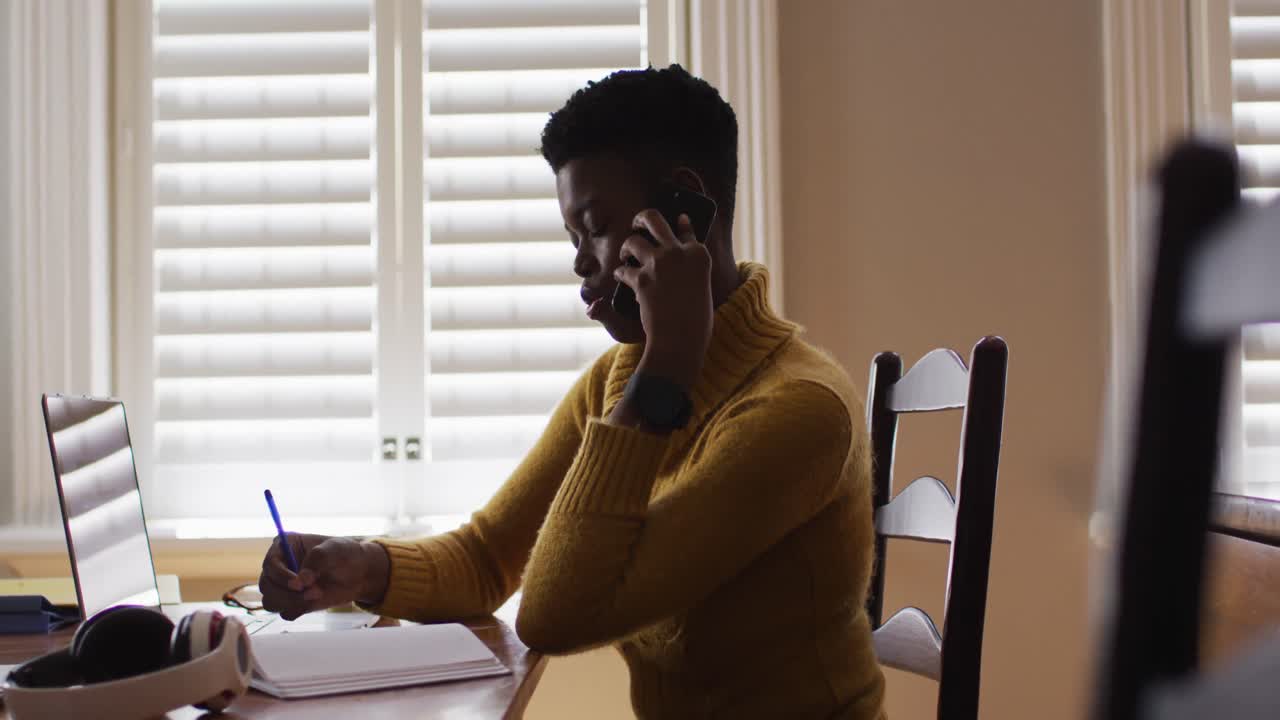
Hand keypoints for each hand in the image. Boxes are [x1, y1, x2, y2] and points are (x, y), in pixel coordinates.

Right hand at [258, 533, 389, 620]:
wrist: (358, 572)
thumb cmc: (343, 554)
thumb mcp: (333, 549)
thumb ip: (316, 561)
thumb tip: (301, 583)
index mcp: (282, 546)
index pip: (269, 564)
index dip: (280, 576)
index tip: (298, 584)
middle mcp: (278, 567)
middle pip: (266, 586)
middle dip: (287, 593)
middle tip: (313, 591)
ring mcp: (283, 586)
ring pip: (271, 602)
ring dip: (291, 602)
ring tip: (316, 595)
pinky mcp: (291, 602)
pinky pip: (285, 612)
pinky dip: (298, 609)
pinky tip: (315, 600)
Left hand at [614, 210, 713, 387]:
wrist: (682, 340)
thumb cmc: (695, 318)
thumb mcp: (701, 287)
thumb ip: (691, 266)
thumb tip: (678, 248)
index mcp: (699, 255)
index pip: (687, 229)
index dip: (680, 223)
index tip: (677, 219)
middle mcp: (679, 253)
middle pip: (653, 218)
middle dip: (641, 219)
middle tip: (637, 225)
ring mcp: (659, 264)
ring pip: (633, 241)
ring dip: (627, 248)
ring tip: (626, 256)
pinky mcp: (641, 280)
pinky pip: (623, 270)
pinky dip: (621, 275)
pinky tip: (623, 279)